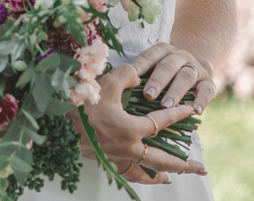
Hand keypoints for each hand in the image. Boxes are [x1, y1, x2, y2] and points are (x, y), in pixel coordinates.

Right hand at [72, 63, 205, 184]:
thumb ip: (126, 75)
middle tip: (200, 168)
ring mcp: (115, 157)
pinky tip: (142, 177)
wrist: (53, 124)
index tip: (191, 111)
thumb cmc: (79, 103)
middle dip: (183, 164)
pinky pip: (126, 173)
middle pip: (161, 159)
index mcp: (131, 128)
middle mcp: (127, 147)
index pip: (162, 122)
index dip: (178, 114)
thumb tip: (139, 74)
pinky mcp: (103, 160)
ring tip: (172, 178)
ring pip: (145, 170)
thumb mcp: (104, 84)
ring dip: (162, 174)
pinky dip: (138, 177)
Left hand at [130, 42, 217, 113]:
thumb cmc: (163, 71)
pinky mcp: (209, 82)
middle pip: (168, 66)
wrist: (193, 66)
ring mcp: (196, 68)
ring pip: (186, 77)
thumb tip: (120, 85)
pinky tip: (195, 111)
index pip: (149, 56)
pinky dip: (201, 101)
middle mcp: (181, 56)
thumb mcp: (152, 66)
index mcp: (163, 50)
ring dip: (176, 92)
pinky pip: (206, 91)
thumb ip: (140, 73)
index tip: (131, 79)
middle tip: (148, 95)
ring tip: (166, 106)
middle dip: (157, 81)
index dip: (141, 67)